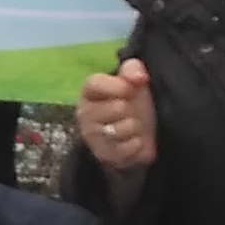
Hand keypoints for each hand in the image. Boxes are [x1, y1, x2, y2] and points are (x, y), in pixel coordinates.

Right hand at [75, 58, 157, 183]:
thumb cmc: (130, 102)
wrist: (131, 137)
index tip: (131, 89)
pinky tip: (135, 140)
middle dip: (131, 109)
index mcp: (89, 91)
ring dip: (136, 127)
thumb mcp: (133, 81)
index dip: (117, 86)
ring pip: (124, 128)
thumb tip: (139, 76)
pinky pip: (130, 147)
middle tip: (130, 110)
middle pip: (117, 107)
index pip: (95, 84)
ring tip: (133, 125)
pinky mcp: (104, 155)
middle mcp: (84, 113)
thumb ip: (133, 70)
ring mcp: (92, 136)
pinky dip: (138, 144)